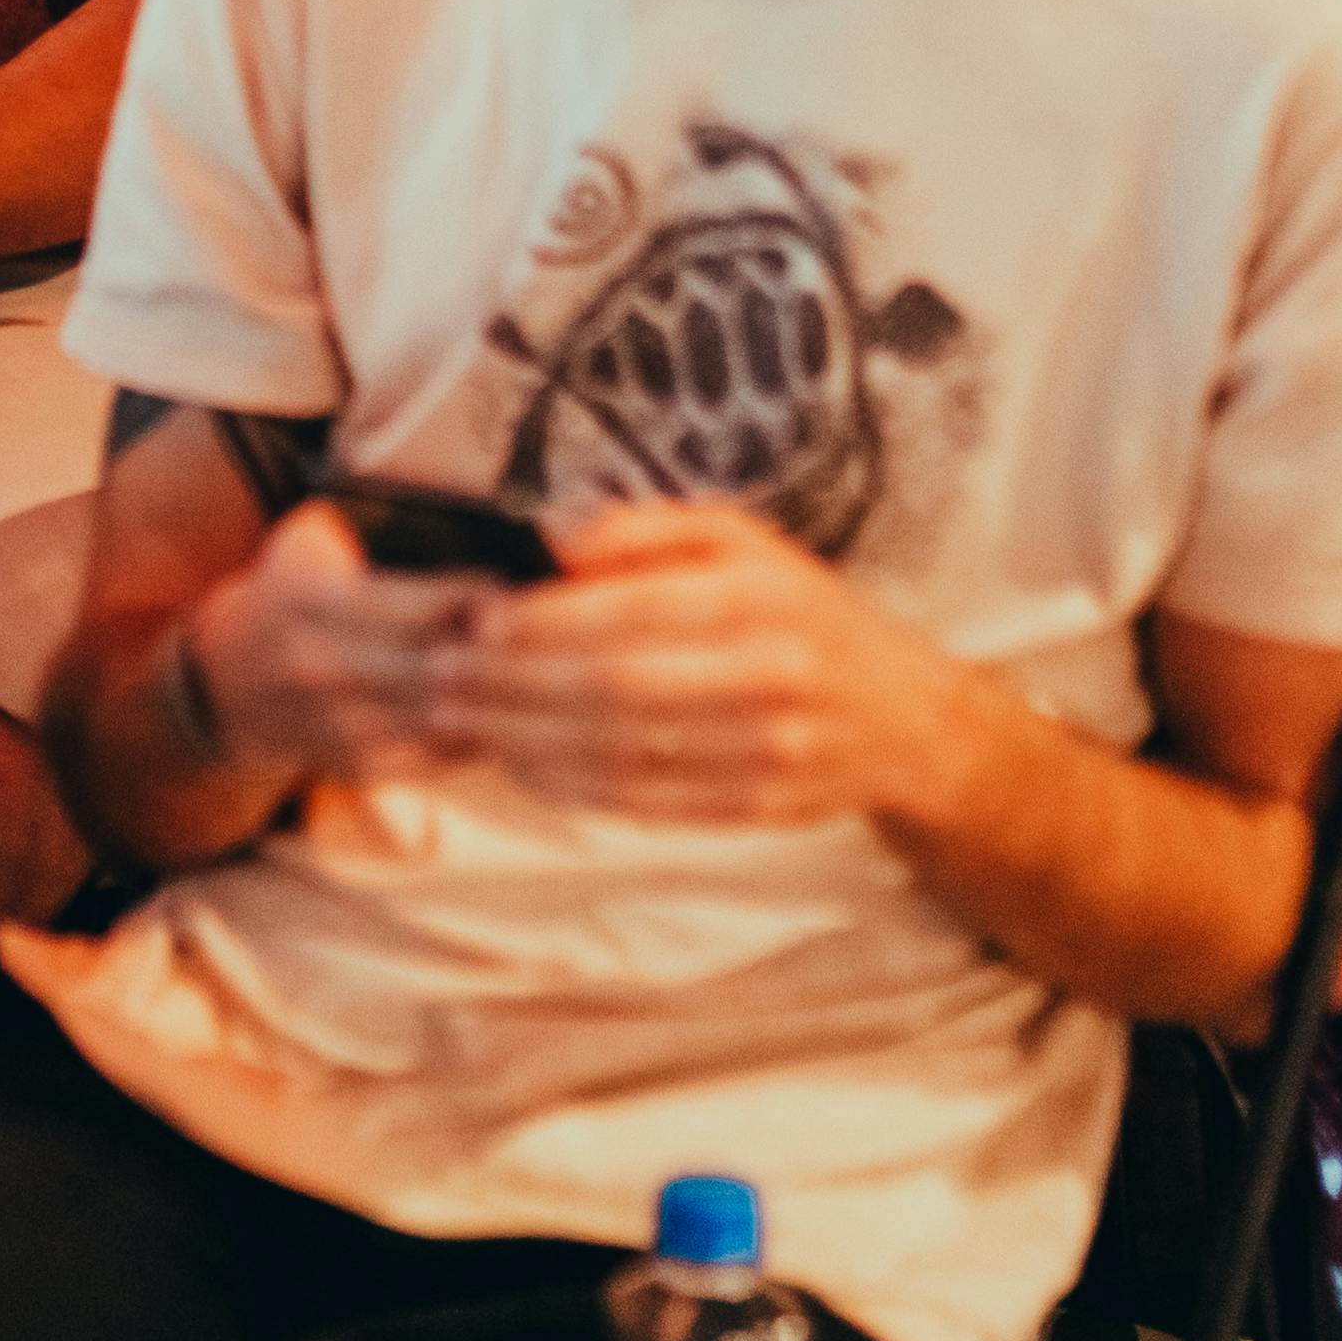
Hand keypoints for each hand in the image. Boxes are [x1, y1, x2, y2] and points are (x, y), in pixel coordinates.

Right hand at [186, 508, 491, 787]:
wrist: (224, 684)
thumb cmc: (286, 596)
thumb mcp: (305, 542)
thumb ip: (359, 522)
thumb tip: (447, 509)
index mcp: (307, 599)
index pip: (405, 603)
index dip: (464, 594)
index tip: (499, 582)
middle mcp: (318, 665)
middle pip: (429, 666)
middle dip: (487, 649)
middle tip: (527, 632)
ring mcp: (335, 722)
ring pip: (435, 718)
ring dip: (486, 698)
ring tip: (521, 673)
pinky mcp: (352, 764)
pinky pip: (429, 759)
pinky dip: (469, 740)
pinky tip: (495, 715)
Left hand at [435, 505, 979, 832]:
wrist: (902, 717)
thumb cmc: (800, 611)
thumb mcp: (743, 542)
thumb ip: (645, 530)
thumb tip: (549, 533)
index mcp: (759, 597)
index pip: (631, 612)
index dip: (544, 622)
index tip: (474, 621)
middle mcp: (768, 676)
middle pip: (614, 689)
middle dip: (512, 688)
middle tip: (439, 680)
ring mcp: (766, 753)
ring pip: (621, 755)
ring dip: (525, 743)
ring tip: (459, 722)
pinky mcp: (756, 810)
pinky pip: (645, 805)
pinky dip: (571, 787)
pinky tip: (521, 763)